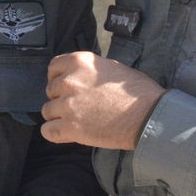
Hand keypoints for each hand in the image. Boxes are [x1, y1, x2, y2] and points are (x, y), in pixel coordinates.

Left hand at [40, 51, 165, 149]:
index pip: (53, 67)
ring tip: (75, 120)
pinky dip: (54, 133)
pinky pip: (47, 131)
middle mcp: (69, 80)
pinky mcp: (70, 127)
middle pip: (50, 90)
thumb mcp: (112, 67)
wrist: (148, 115)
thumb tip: (82, 76)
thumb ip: (90, 70)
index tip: (65, 85)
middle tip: (78, 105)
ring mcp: (67, 104)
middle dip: (61, 97)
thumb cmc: (137, 92)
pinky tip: (65, 133)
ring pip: (47, 111)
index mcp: (79, 62)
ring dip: (58, 116)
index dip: (58, 77)